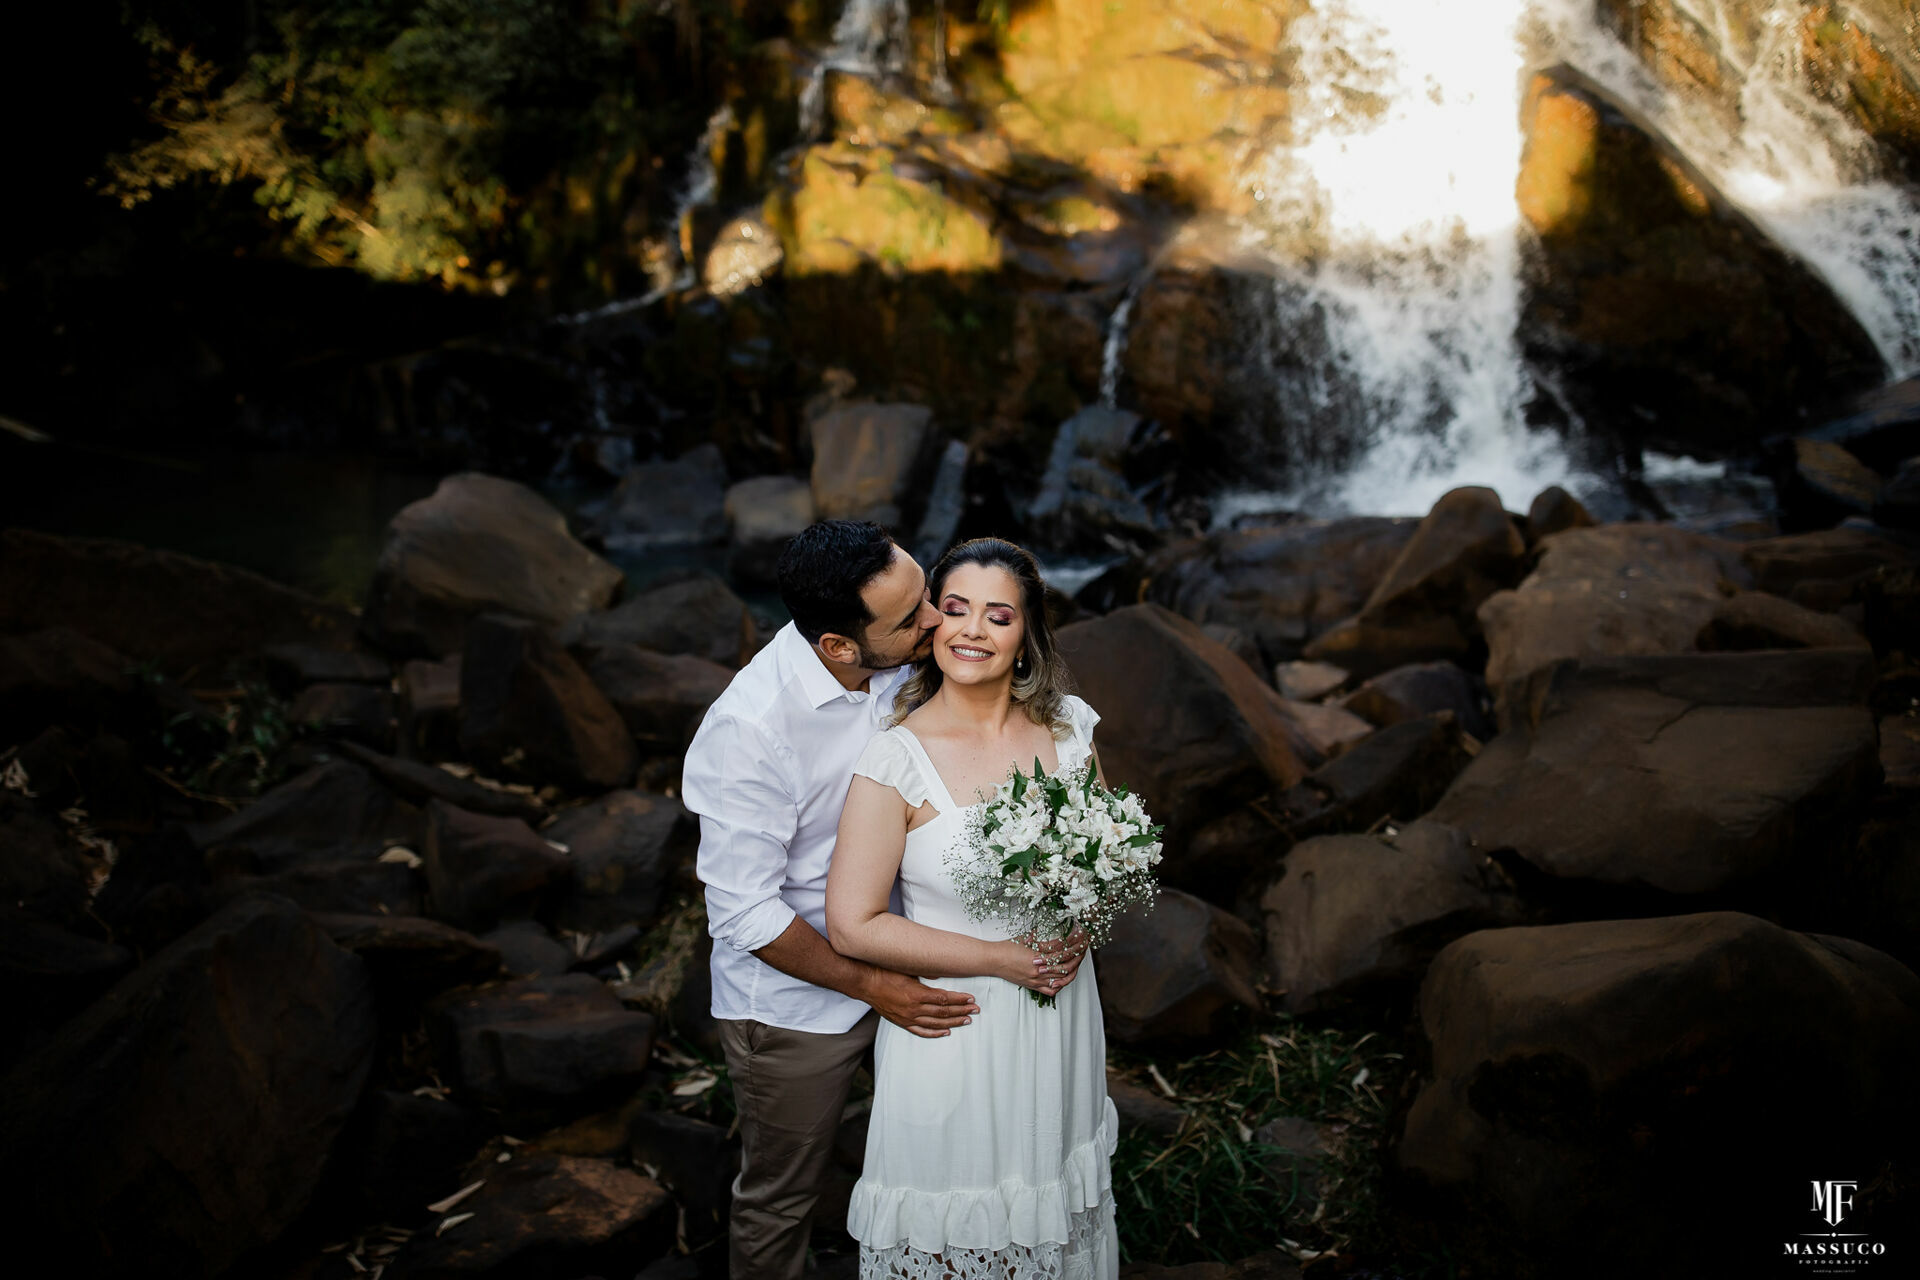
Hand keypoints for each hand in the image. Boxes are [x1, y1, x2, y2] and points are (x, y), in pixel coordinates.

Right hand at [863, 967, 979, 1038]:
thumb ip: (926, 973)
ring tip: (966, 1020)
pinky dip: (935, 1033)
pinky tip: (946, 1032)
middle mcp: (914, 1008)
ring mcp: (908, 1017)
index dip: (960, 1000)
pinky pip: (921, 1031)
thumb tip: (942, 975)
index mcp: (917, 993)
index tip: (971, 999)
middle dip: (962, 1011)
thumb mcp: (908, 968)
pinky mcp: (902, 1022)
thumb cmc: (886, 972)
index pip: (945, 999)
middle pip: (944, 1012)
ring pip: (936, 1023)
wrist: (866, 983)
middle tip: (975, 1010)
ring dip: (953, 1022)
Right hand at [996, 930, 1084, 995]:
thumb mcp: (1025, 938)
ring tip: (1077, 964)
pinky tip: (1063, 980)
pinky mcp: (1032, 985)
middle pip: (1065, 966)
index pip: (1061, 952)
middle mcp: (1039, 970)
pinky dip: (1059, 986)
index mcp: (1038, 956)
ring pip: (1060, 979)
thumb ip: (1039, 935)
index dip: (1072, 946)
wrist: (993, 960)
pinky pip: (1050, 990)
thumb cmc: (1006, 948)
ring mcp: (1036, 980)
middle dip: (1076, 958)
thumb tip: (1050, 928)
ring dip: (1071, 971)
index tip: (1079, 940)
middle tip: (1083, 951)